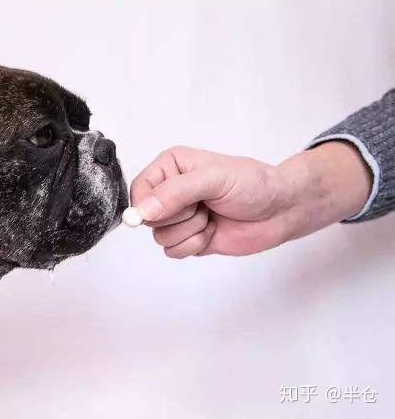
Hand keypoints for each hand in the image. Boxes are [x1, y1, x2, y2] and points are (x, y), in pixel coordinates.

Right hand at [130, 142, 371, 258]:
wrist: (281, 210)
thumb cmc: (253, 184)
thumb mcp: (213, 179)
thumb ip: (175, 192)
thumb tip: (141, 212)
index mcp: (170, 167)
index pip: (138, 189)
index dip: (149, 204)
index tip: (177, 206)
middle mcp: (169, 191)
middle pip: (146, 217)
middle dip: (178, 217)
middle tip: (204, 205)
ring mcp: (178, 216)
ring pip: (160, 237)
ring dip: (189, 231)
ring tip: (211, 216)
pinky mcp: (188, 238)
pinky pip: (173, 251)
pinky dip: (194, 245)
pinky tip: (212, 231)